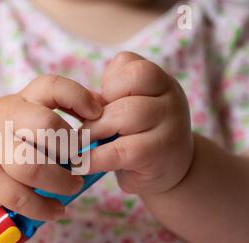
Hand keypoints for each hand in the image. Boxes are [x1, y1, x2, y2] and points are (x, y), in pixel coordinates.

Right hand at [0, 75, 102, 219]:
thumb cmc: (3, 134)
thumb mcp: (24, 112)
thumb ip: (58, 109)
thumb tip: (104, 108)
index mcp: (22, 100)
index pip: (51, 86)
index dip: (78, 97)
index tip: (97, 114)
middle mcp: (6, 119)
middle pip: (45, 126)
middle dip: (70, 148)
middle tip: (82, 163)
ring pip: (31, 165)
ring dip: (59, 181)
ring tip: (73, 188)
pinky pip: (18, 196)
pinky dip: (42, 207)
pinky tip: (56, 210)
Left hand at [82, 52, 193, 194]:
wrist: (173, 174)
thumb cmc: (139, 138)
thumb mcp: (126, 112)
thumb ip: (107, 102)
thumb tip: (75, 101)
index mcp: (160, 82)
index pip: (128, 63)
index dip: (108, 81)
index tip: (100, 104)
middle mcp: (170, 97)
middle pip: (129, 84)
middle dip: (98, 107)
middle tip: (84, 128)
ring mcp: (170, 124)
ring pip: (127, 113)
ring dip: (94, 130)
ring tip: (81, 145)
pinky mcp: (158, 154)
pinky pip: (121, 150)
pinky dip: (95, 158)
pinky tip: (82, 164)